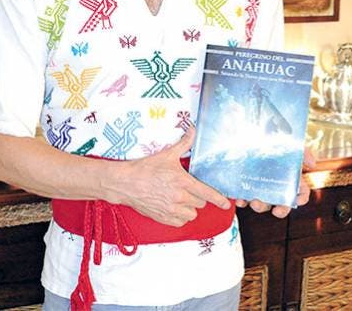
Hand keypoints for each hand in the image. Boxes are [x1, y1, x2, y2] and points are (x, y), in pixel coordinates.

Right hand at [108, 127, 230, 226]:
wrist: (125, 183)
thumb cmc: (144, 168)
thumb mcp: (166, 154)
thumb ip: (184, 143)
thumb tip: (193, 129)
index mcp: (183, 182)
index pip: (207, 194)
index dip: (219, 200)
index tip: (226, 204)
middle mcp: (179, 198)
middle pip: (200, 203)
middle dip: (197, 197)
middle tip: (187, 189)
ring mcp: (171, 210)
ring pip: (191, 214)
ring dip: (189, 208)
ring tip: (180, 199)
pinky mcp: (163, 218)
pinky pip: (180, 221)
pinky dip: (180, 216)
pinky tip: (173, 207)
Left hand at [235, 147, 317, 218]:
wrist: (252, 135)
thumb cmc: (275, 141)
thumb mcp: (291, 144)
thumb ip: (304, 153)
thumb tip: (312, 164)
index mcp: (291, 180)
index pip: (301, 194)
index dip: (301, 199)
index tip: (296, 201)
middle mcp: (277, 188)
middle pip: (282, 204)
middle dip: (281, 210)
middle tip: (276, 211)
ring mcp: (261, 189)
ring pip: (263, 204)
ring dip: (259, 206)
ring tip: (254, 201)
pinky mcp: (246, 187)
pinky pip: (245, 199)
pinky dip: (242, 202)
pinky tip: (240, 200)